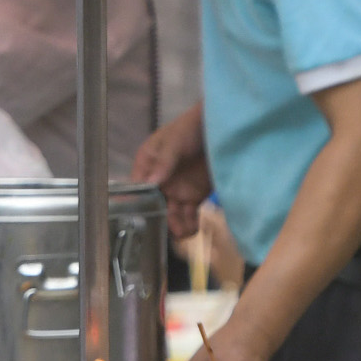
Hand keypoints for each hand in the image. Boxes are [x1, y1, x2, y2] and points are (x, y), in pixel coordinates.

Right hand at [131, 108, 211, 238]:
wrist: (223, 128)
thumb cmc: (192, 127)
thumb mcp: (175, 141)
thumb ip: (164, 161)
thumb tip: (152, 182)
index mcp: (148, 163)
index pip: (137, 187)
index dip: (137, 202)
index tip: (139, 217)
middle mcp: (160, 180)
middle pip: (153, 205)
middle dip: (158, 219)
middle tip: (167, 227)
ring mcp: (177, 189)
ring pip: (171, 214)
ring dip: (175, 226)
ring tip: (183, 232)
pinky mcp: (195, 196)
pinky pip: (189, 215)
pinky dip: (189, 225)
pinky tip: (192, 230)